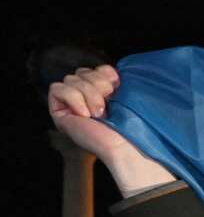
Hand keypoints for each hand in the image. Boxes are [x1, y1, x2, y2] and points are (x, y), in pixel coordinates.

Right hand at [48, 65, 174, 193]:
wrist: (126, 146)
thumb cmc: (132, 126)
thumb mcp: (126, 95)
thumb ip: (115, 81)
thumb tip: (111, 72)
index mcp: (105, 96)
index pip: (96, 69)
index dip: (105, 73)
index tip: (118, 85)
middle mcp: (87, 100)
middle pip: (82, 72)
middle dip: (97, 84)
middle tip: (108, 103)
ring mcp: (73, 107)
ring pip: (71, 79)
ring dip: (89, 93)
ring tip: (99, 113)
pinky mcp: (60, 113)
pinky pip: (57, 88)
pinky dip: (72, 98)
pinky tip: (85, 115)